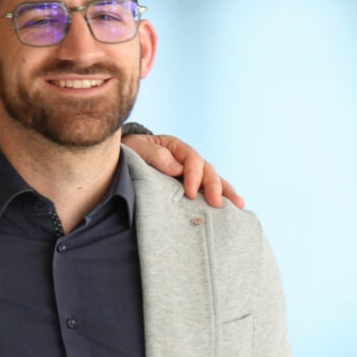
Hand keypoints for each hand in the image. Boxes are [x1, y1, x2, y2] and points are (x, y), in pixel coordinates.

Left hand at [122, 132, 242, 208]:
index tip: (190, 193)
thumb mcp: (137, 149)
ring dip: (226, 192)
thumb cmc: (128, 153)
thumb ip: (155, 155)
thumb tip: (177, 169)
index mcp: (176, 147)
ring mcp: (191, 174)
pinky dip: (220, 198)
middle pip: (208, 170)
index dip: (194, 175)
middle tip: (216, 203)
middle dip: (214, 187)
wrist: (118, 161)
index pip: (192, 159)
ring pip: (213, 180)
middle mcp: (187, 160)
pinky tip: (233, 209)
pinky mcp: (189, 188)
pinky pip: (207, 192)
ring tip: (238, 205)